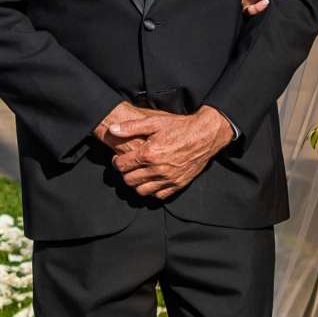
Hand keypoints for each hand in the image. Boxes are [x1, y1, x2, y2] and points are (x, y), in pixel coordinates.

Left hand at [99, 106, 232, 199]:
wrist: (204, 135)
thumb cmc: (180, 127)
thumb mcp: (154, 121)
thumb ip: (131, 127)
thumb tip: (112, 129)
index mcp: (148, 154)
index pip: (121, 165)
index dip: (116, 162)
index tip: (118, 158)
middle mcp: (157, 169)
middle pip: (129, 180)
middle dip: (125, 173)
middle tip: (128, 166)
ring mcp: (168, 178)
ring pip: (142, 191)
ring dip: (137, 184)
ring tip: (139, 174)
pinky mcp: (178, 184)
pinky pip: (159, 195)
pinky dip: (153, 190)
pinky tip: (152, 180)